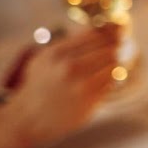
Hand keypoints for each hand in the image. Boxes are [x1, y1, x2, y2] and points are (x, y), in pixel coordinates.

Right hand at [0, 25, 121, 147]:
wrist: (29, 118)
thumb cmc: (38, 86)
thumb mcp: (44, 58)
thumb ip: (68, 43)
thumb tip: (99, 29)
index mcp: (57, 53)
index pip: (94, 34)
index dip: (109, 31)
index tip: (116, 31)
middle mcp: (69, 67)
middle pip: (108, 48)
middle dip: (115, 46)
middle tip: (118, 46)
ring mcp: (82, 84)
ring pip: (113, 64)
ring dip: (114, 62)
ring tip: (109, 63)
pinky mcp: (91, 100)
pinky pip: (111, 82)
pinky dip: (110, 78)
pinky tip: (103, 79)